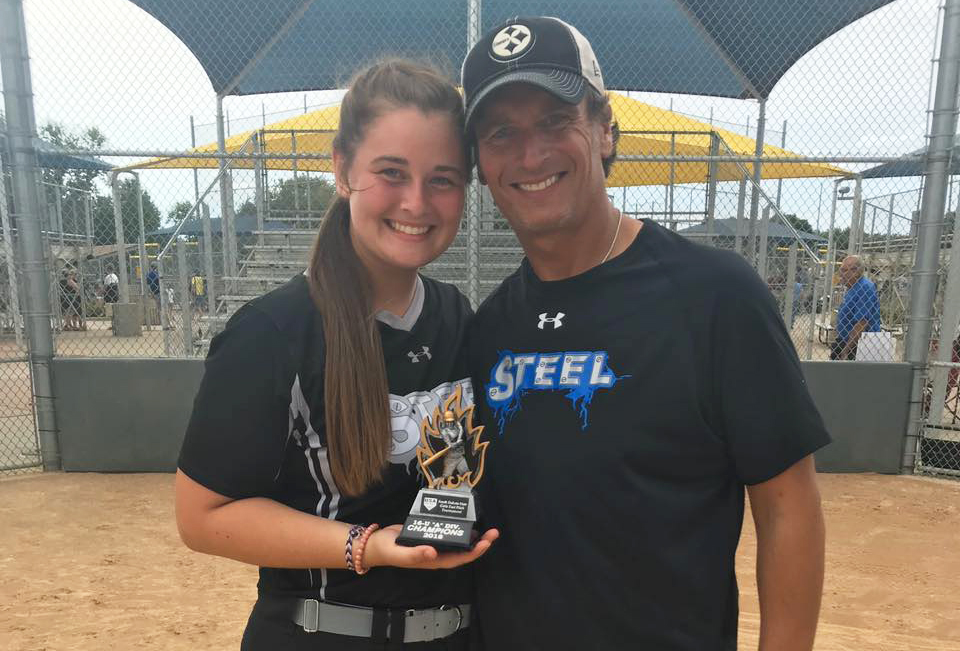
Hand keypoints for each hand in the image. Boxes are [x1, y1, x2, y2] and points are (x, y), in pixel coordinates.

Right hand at [363, 525, 498, 570]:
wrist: (375, 543)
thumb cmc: (387, 551)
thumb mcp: (399, 553)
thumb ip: (415, 554)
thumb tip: (433, 553)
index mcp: (433, 561)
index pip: (459, 558)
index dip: (474, 552)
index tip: (486, 542)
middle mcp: (437, 554)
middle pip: (463, 550)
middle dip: (480, 543)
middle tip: (493, 532)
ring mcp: (434, 544)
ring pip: (457, 541)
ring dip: (472, 535)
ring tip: (485, 525)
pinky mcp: (430, 534)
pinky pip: (447, 532)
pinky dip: (457, 526)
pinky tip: (463, 518)